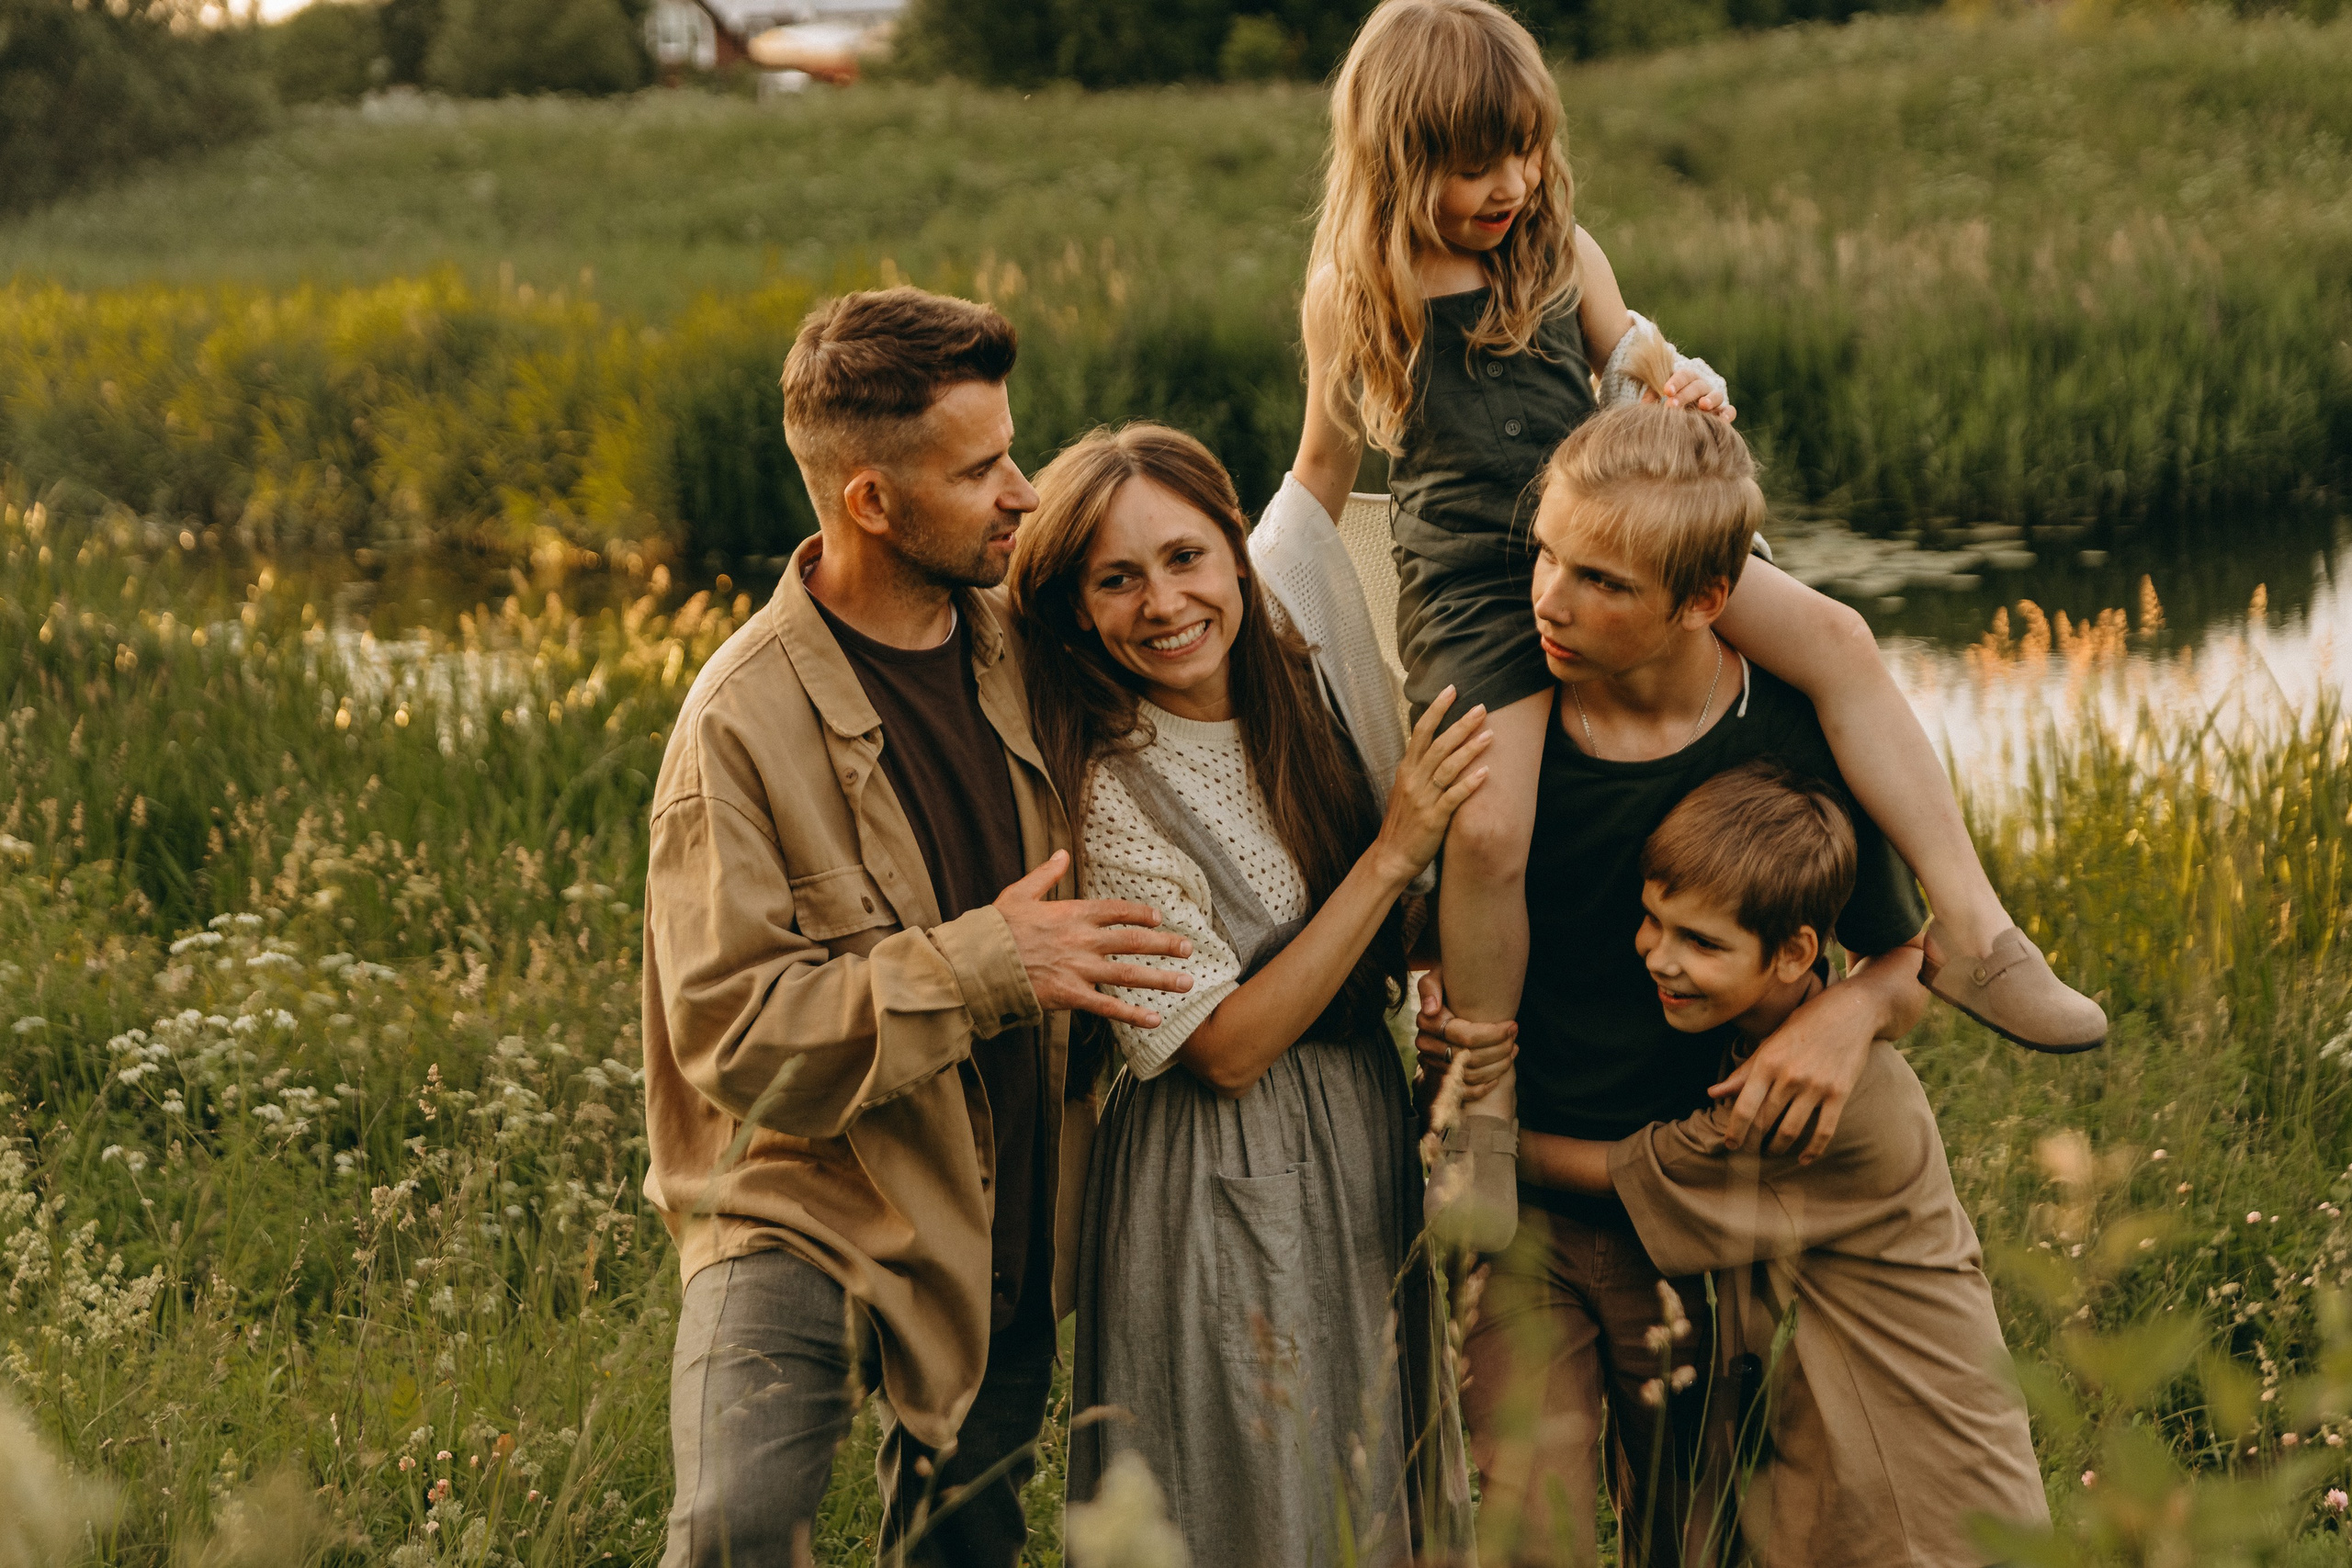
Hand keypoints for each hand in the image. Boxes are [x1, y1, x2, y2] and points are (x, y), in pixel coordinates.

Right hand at [993, 851, 1194, 1028]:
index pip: (1118, 910)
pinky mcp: (1069, 995)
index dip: (1142, 913)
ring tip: (1187, 983)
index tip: (1159, 918)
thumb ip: (1045, 874)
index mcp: (1073, 913)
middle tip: (1189, 949)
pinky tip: (1155, 1020)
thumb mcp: (1019, 893)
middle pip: (1134, 941)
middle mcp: (1083, 940)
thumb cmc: (995, 928)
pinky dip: (1133, 1014)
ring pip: (1129, 974)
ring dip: (1161, 979)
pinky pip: (1108, 1007)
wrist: (977, 962)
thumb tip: (1061, 853)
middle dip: (1165, 945)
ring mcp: (1078, 969)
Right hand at [1371, 688, 1493, 886]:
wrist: (1391, 856)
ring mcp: (1423, 799)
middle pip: (1438, 745)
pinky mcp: (1434, 819)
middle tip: (1481, 707)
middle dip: (1460, 725)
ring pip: (1447, 767)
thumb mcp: (1405, 789)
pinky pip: (1453, 797)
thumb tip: (1435, 747)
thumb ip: (1419, 768)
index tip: (1451, 690)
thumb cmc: (1403, 822)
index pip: (1421, 732)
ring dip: (1469, 750)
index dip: (1436, 710)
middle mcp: (1414, 780)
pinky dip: (1469, 784)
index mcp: (1406, 769)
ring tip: (1490, 734)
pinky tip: (1486, 773)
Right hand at [1414, 968, 1516, 1101]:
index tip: (1512, 1025)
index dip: (1493, 1034)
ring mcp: (1432, 1063)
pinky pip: (1462, 1091)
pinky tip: (1499, 1076)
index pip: (1465, 1036)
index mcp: (1427, 1022)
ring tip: (1513, 1050)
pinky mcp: (1439, 1078)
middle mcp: (1426, 1045)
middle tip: (1515, 1037)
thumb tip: (1431, 1010)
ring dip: (1497, 1066)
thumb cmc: (1447, 985)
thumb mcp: (1438, 976)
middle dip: (1500, 1049)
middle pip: (1470, 1057)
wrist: (1442, 1001)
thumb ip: (1430, 987)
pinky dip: (1483, 1087)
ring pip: (1470, 1075)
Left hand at [1649, 359, 1734, 423]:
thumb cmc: (1670, 400)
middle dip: (1685, 395)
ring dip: (1710, 399)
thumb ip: (1652, 396)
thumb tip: (1643, 406)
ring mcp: (1714, 399)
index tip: (1666, 391)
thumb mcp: (1661, 395)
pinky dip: (1728, 414)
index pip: (1684, 375)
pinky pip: (1729, 410)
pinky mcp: (1722, 412)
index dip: (1676, 382)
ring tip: (1702, 406)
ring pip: (1716, 395)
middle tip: (1671, 405)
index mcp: (1687, 379)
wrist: (1686, 408)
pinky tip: (1724, 420)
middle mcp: (1702, 387)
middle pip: (1697, 386)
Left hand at [1709, 980, 1877, 1161]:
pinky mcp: (1839, 1093)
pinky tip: (1803, 1159)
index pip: (1745, 1106)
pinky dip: (1812, 1150)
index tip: (1730, 1144)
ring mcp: (1816, 1085)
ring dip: (1778, 1148)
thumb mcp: (1769, 1042)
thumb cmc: (1804, 1025)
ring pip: (1791, 1130)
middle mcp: (1789, 1075)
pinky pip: (1824, 1130)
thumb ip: (1743, 1072)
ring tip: (1772, 1152)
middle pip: (1766, 1121)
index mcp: (1768, 1061)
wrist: (1850, 1011)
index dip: (1735, 1130)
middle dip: (1754, 1141)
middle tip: (1750, 1152)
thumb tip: (1712, 1093)